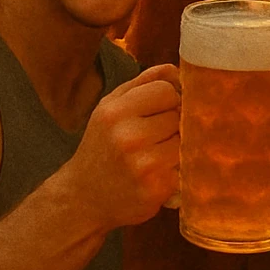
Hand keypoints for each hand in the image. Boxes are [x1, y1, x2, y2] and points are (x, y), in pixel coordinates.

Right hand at [61, 64, 180, 231]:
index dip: (168, 98)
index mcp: (115, 112)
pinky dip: (178, 169)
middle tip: (156, 136)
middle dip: (173, 123)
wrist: (83, 198)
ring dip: (178, 146)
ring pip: (186, 140)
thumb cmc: (102, 146)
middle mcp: (128, 137)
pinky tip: (159, 173)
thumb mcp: (110, 107)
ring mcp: (143, 165)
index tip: (159, 111)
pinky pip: (186, 167)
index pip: (166, 89)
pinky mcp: (156, 189)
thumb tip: (178, 70)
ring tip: (157, 154)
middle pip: (178, 114)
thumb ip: (144, 82)